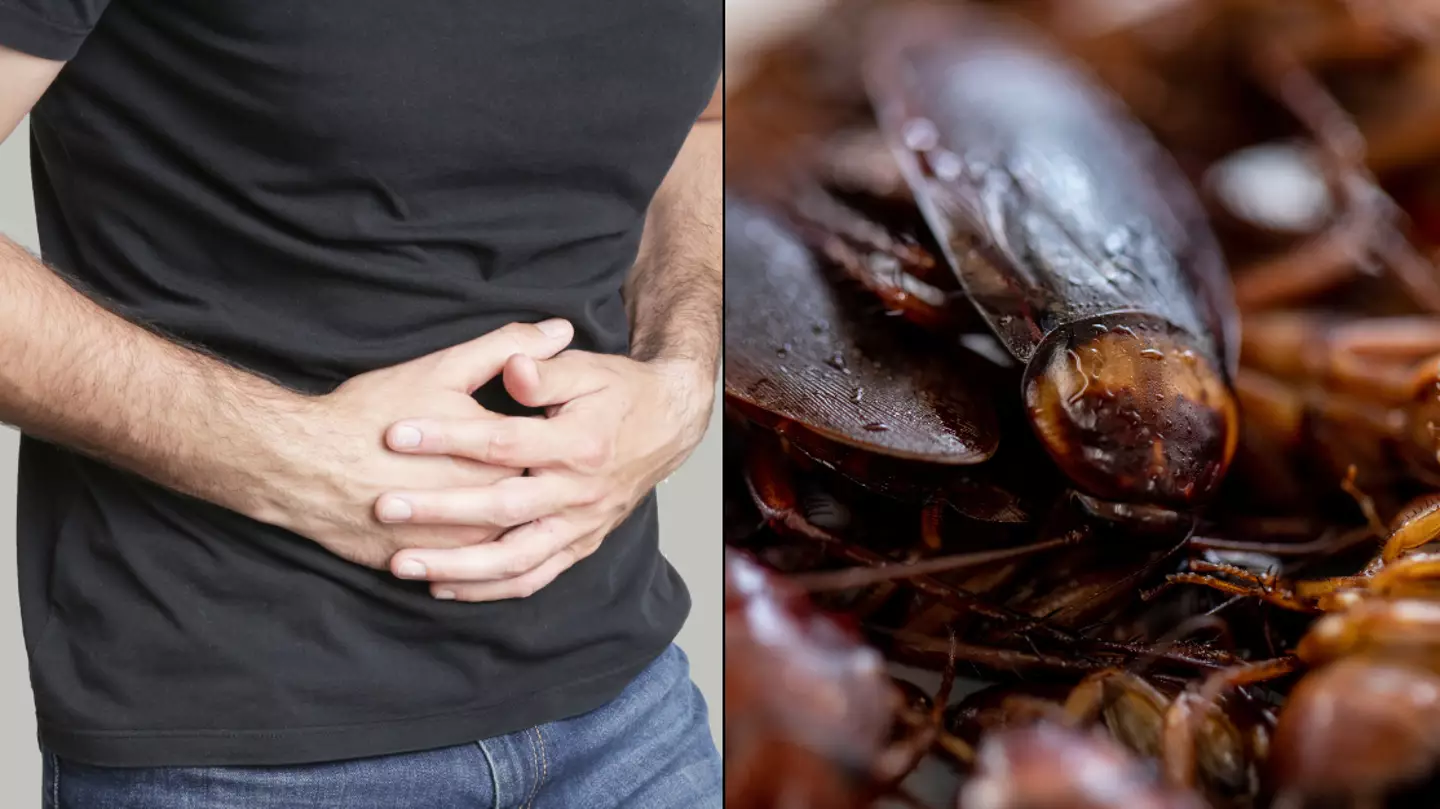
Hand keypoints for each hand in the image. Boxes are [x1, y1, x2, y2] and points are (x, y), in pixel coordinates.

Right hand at [257, 320, 575, 568]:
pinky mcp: (427, 565)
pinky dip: (487, 566)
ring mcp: (456, 544)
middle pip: (538, 505)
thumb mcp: (445, 369)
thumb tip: (562, 329)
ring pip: (511, 546)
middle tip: (566, 480)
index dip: (569, 447)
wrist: (301, 463)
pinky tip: (493, 547)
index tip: (575, 438)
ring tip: (536, 515)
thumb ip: (509, 348)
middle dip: (555, 493)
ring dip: (526, 533)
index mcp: (499, 456)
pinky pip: (471, 576)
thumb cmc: (373, 412)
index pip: (555, 456)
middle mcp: (485, 507)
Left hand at [376, 350, 714, 600]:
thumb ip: (546, 371)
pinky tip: (443, 586)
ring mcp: (579, 525)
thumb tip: (512, 368)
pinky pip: (531, 578)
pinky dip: (487, 589)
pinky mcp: (579, 545)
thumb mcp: (588, 368)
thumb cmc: (620, 393)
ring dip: (455, 567)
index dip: (447, 437)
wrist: (670, 426)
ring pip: (513, 559)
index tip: (396, 433)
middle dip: (437, 510)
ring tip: (401, 564)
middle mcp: (580, 492)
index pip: (502, 443)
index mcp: (579, 443)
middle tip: (384, 506)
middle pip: (500, 508)